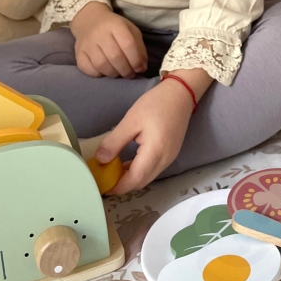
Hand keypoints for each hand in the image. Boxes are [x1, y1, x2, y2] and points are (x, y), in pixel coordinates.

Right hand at [70, 1, 147, 77]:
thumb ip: (139, 47)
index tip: (140, 69)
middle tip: (130, 74)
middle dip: (126, 70)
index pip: (128, 44)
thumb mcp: (130, 30)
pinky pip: (88, 69)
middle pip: (115, 56)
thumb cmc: (114, 28)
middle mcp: (100, 33)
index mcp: (116, 25)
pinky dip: (99, 74)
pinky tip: (105, 71)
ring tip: (119, 73)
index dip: (136, 60)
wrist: (90, 20)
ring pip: (101, 65)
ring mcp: (87, 44)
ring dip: (113, 73)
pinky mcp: (78, 53)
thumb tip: (142, 68)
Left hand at [95, 68, 213, 192]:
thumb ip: (114, 142)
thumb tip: (100, 161)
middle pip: (141, 182)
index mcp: (155, 152)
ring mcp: (170, 158)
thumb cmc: (155, 104)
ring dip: (131, 178)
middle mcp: (165, 160)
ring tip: (113, 170)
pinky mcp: (171, 154)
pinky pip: (153, 169)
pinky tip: (129, 162)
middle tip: (104, 177)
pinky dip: (140, 171)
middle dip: (122, 185)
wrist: (181, 94)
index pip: (134, 180)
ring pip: (147, 177)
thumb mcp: (131, 120)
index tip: (101, 186)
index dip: (117, 186)